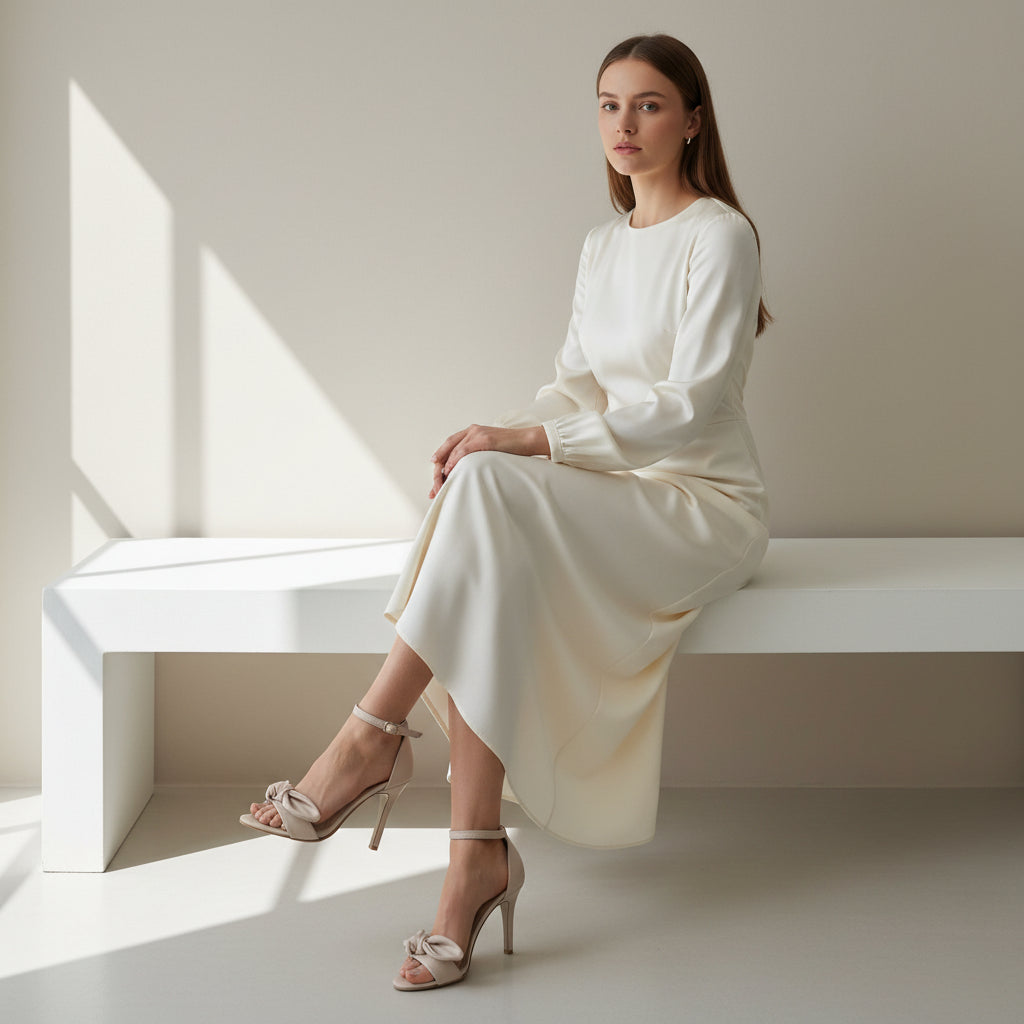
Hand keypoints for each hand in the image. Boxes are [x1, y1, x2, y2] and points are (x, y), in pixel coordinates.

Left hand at [428, 424, 548, 498]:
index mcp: (473, 432)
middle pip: (448, 448)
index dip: (440, 459)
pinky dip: (454, 462)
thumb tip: (466, 471)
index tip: (435, 473)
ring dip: (444, 469)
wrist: (528, 440)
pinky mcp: (484, 439)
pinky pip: (463, 450)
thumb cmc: (513, 448)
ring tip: (440, 484)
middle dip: (439, 468)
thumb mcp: (490, 451)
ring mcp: (478, 433)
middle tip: (435, 486)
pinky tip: (449, 472)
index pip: (450, 445)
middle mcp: (472, 431)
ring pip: (453, 451)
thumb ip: (477, 455)